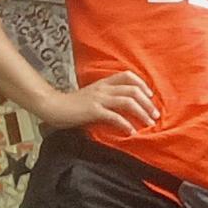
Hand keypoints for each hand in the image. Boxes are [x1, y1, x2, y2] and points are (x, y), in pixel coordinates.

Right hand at [35, 71, 157, 132]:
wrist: (52, 107)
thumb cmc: (72, 104)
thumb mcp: (92, 96)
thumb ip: (106, 97)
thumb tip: (124, 106)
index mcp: (103, 83)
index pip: (127, 75)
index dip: (142, 84)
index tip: (150, 96)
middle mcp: (103, 88)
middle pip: (132, 89)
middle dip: (147, 102)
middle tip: (155, 115)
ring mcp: (98, 99)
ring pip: (127, 101)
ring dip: (141, 113)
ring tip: (149, 123)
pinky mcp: (93, 111)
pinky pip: (114, 116)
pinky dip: (126, 124)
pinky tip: (131, 132)